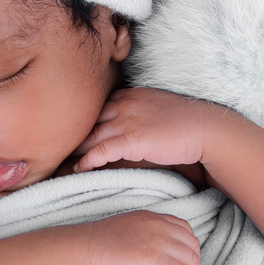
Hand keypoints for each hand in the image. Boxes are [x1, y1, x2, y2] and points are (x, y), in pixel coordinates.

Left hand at [73, 87, 207, 172]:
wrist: (206, 128)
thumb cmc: (187, 122)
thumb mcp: (158, 109)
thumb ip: (140, 113)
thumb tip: (133, 128)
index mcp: (130, 95)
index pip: (98, 107)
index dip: (84, 121)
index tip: (72, 133)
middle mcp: (124, 104)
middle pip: (89, 120)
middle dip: (73, 134)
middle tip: (57, 148)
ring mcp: (126, 120)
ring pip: (90, 135)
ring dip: (74, 150)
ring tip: (60, 162)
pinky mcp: (131, 139)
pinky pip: (100, 151)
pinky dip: (87, 161)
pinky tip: (79, 169)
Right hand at [75, 209, 201, 264]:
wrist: (78, 250)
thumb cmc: (95, 246)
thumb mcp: (128, 233)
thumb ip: (146, 238)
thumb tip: (159, 260)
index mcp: (152, 218)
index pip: (185, 231)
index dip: (190, 252)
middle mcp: (158, 226)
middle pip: (192, 248)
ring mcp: (157, 241)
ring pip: (191, 264)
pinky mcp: (153, 260)